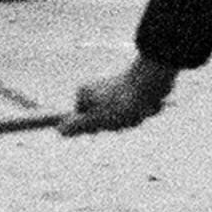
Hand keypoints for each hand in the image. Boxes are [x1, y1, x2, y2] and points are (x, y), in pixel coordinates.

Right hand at [64, 54, 178, 135]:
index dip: (96, 127)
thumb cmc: (122, 101)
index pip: (83, 123)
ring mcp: (115, 89)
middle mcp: (98, 89)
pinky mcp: (132, 89)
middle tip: (123, 117)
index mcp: (84, 93)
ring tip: (136, 110)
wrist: (151, 80)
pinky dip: (140, 111)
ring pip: (121, 118)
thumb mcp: (96, 119)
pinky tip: (145, 104)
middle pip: (103, 122)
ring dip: (131, 119)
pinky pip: (135, 110)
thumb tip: (60, 131)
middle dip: (116, 125)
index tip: (106, 120)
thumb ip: (77, 126)